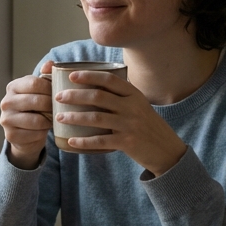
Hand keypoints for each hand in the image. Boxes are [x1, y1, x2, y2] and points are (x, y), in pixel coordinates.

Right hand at [0, 60, 54, 168]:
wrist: (25, 134)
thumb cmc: (36, 108)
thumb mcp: (40, 91)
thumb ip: (46, 76)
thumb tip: (50, 64)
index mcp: (13, 86)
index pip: (34, 83)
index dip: (51, 88)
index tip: (59, 94)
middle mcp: (6, 101)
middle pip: (36, 101)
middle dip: (52, 106)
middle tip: (60, 109)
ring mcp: (6, 119)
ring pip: (36, 120)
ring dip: (49, 121)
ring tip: (53, 119)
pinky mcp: (10, 135)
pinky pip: (34, 134)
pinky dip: (43, 133)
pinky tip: (44, 130)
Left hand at [55, 70, 186, 175]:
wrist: (167, 150)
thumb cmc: (148, 126)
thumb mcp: (140, 106)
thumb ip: (121, 97)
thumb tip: (94, 88)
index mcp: (134, 95)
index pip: (109, 79)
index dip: (89, 76)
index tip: (71, 76)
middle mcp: (132, 107)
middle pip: (98, 97)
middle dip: (75, 95)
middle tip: (59, 97)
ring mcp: (129, 125)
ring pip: (96, 118)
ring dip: (74, 117)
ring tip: (60, 117)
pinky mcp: (127, 142)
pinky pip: (100, 141)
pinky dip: (84, 141)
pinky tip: (71, 140)